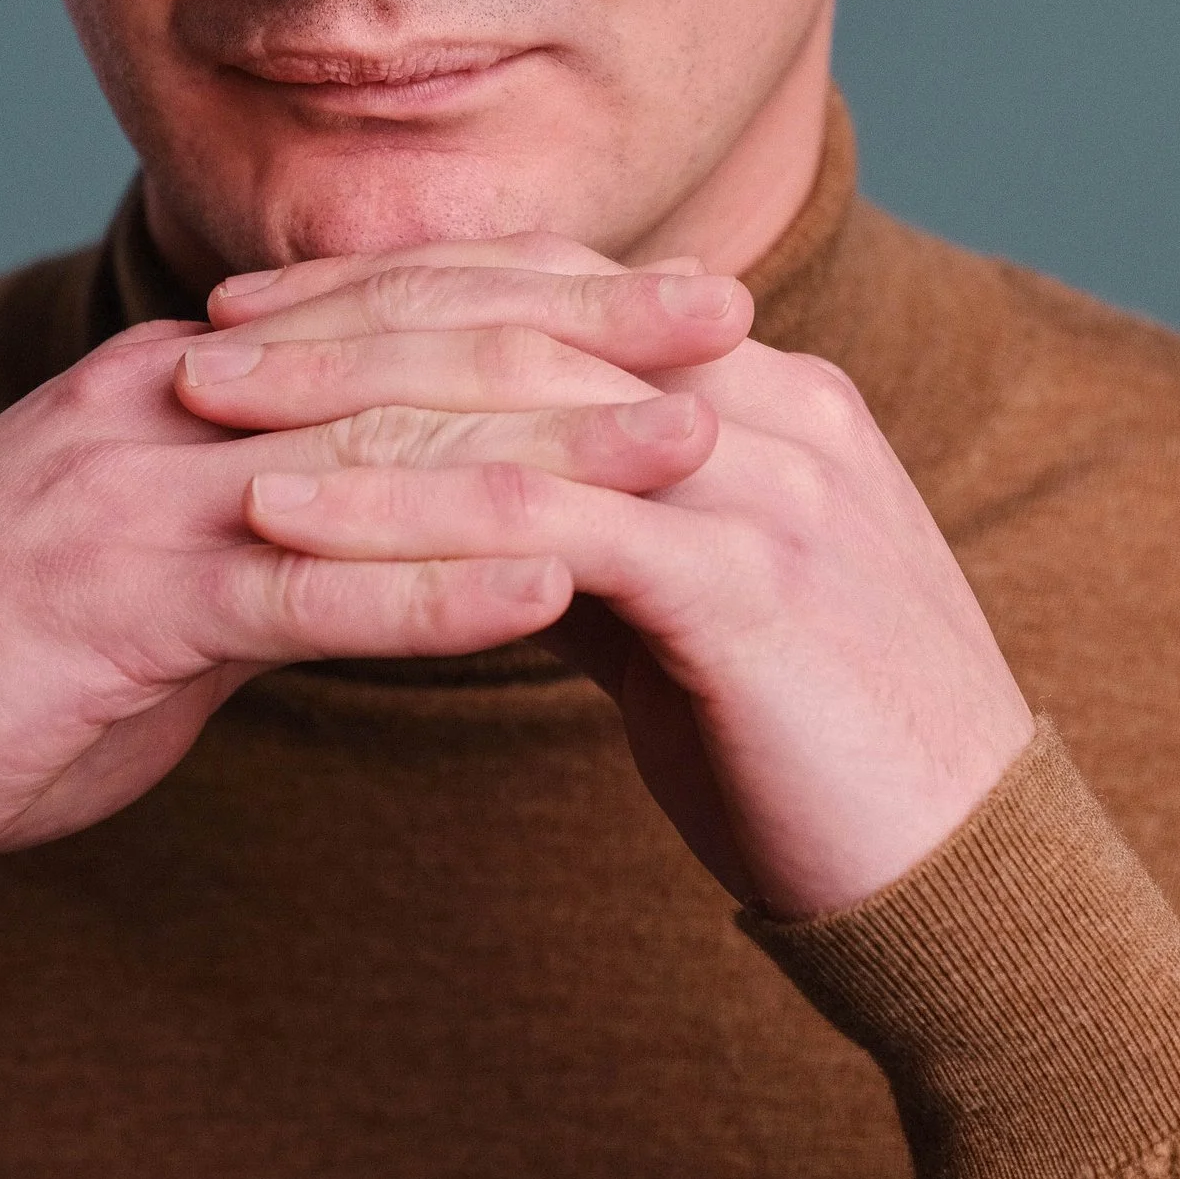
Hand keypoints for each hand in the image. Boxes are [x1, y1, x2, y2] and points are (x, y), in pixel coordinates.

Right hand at [0, 274, 739, 905]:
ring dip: (548, 448)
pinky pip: (295, 589)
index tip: (682, 292)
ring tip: (692, 448)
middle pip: (408, 348)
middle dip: (584, 334)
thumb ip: (275, 538)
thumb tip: (405, 544)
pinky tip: (547, 589)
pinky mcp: (111, 606)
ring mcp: (134, 495)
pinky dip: (426, 588)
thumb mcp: (149, 576)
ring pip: (376, 450)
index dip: (543, 293)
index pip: (390, 307)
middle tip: (734, 318)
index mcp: (178, 380)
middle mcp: (165, 402)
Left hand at [190, 239, 1035, 915]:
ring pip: (518, 402)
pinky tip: (283, 526)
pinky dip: (396, 514)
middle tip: (211, 338)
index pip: (561, 289)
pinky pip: (536, 524)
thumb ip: (605, 535)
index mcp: (767, 393)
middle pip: (525, 316)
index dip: (410, 286)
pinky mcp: (746, 584)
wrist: (973, 892)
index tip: (277, 309)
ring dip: (343, 400)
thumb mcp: (702, 613)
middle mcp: (772, 405)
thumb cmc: (818, 761)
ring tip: (207, 412)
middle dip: (353, 318)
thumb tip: (474, 506)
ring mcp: (765, 486)